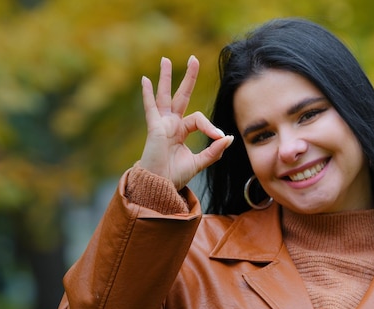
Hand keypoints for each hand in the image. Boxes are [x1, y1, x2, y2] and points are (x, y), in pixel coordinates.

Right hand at [139, 56, 232, 189]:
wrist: (160, 186)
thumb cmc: (175, 175)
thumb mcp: (200, 162)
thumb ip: (214, 151)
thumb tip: (228, 137)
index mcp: (182, 130)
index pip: (199, 119)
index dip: (210, 126)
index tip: (219, 137)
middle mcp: (171, 124)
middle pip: (182, 95)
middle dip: (188, 78)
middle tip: (194, 58)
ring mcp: (162, 124)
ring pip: (165, 96)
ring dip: (166, 77)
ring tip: (165, 59)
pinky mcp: (154, 128)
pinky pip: (151, 108)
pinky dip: (147, 94)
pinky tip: (145, 80)